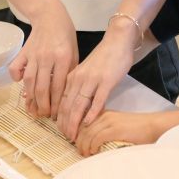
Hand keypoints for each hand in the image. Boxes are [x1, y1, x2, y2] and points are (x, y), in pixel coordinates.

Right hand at [7, 1, 77, 118]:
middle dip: (43, 105)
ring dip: (31, 98)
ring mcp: (33, 55)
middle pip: (42, 87)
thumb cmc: (66, 35)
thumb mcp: (75, 53)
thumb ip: (70, 72)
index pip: (59, 86)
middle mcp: (47, 58)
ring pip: (29, 81)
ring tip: (33, 109)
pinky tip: (20, 86)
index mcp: (63, 58)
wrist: (50, 16)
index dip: (57, 103)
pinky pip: (16, 68)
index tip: (57, 114)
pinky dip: (16, 78)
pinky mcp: (23, 52)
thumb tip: (66, 95)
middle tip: (44, 115)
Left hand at [56, 24, 135, 141]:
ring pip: (79, 105)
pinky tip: (89, 123)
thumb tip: (77, 106)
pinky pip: (97, 100)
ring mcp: (92, 80)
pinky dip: (92, 113)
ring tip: (74, 135)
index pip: (62, 101)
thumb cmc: (104, 58)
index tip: (61, 130)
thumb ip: (80, 87)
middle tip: (67, 137)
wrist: (117, 41)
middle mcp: (79, 79)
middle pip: (67, 105)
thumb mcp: (86, 72)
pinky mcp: (106, 81)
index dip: (60, 118)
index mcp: (72, 77)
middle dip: (66, 124)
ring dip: (75, 122)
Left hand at [75, 111, 159, 156]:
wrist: (152, 126)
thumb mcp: (117, 126)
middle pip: (83, 128)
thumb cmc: (137, 129)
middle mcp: (104, 115)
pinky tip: (93, 152)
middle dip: (78, 142)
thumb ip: (105, 130)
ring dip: (84, 146)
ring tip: (85, 154)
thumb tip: (92, 143)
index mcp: (104, 113)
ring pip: (87, 134)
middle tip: (80, 152)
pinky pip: (96, 138)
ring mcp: (109, 121)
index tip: (77, 144)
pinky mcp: (114, 129)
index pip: (83, 122)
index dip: (77, 134)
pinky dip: (92, 146)